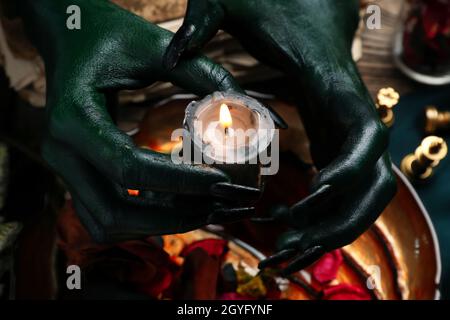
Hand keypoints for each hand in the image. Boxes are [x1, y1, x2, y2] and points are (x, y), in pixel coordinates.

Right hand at [18, 0, 262, 241]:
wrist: (69, 37)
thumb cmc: (107, 35)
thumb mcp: (154, 46)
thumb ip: (203, 75)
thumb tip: (249, 106)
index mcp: (74, 116)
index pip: (129, 167)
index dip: (181, 181)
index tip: (224, 181)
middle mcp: (61, 150)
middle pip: (116, 210)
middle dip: (173, 216)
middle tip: (219, 205)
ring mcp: (64, 167)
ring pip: (108, 223)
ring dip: (158, 224)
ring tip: (204, 209)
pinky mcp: (76, 174)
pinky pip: (106, 215)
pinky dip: (142, 221)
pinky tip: (176, 207)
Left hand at [165, 0, 396, 272]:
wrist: (306, 3)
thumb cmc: (274, 2)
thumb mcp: (234, 1)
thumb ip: (203, 19)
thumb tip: (170, 56)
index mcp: (332, 84)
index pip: (363, 137)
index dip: (346, 173)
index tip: (309, 196)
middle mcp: (349, 115)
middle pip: (377, 182)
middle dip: (342, 220)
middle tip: (290, 246)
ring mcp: (344, 131)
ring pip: (365, 194)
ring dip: (333, 229)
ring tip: (284, 255)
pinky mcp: (333, 139)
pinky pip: (344, 189)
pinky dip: (324, 216)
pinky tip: (287, 233)